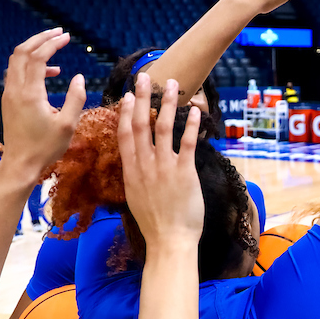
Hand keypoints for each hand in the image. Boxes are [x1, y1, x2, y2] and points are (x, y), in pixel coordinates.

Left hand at [0, 28, 86, 180]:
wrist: (20, 164)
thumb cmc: (46, 147)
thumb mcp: (68, 124)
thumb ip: (76, 98)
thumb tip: (79, 77)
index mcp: (30, 93)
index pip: (39, 57)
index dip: (53, 44)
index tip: (67, 37)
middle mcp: (15, 89)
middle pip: (22, 52)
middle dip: (40, 39)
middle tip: (58, 33)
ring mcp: (9, 94)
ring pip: (16, 60)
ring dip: (34, 50)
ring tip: (55, 48)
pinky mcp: (9, 100)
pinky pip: (16, 72)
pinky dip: (31, 64)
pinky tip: (49, 72)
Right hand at [118, 75, 204, 247]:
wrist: (168, 241)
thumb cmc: (154, 223)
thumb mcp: (135, 196)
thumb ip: (136, 175)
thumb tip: (136, 162)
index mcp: (131, 171)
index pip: (124, 134)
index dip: (124, 112)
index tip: (126, 95)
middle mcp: (145, 165)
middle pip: (140, 124)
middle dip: (141, 98)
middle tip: (144, 77)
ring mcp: (164, 167)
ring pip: (164, 127)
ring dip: (168, 103)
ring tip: (174, 84)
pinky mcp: (184, 172)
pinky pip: (187, 143)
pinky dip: (191, 125)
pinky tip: (195, 110)